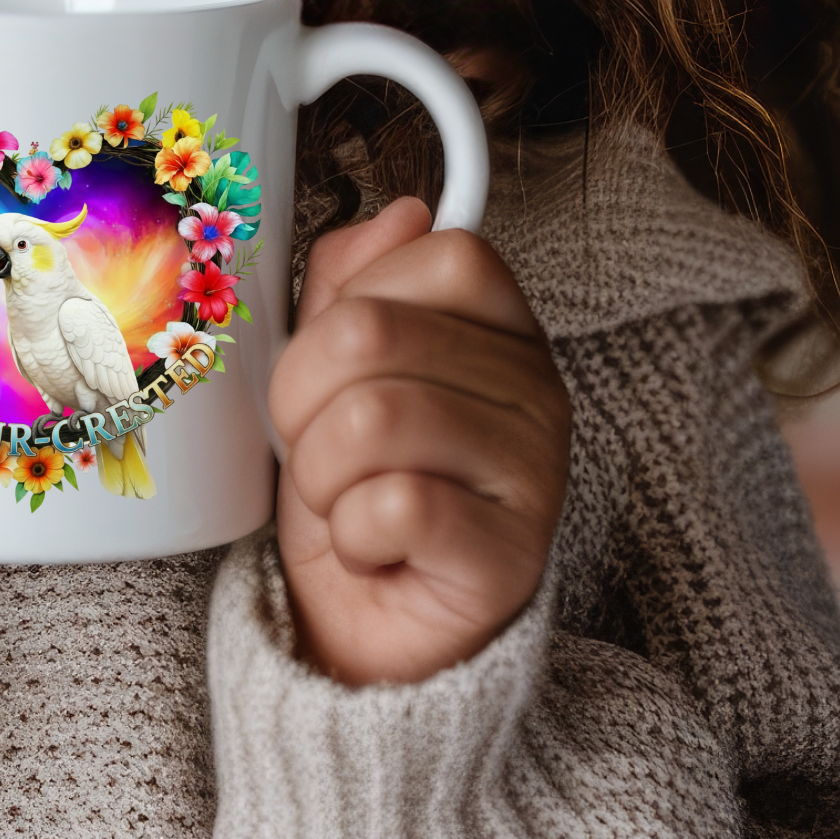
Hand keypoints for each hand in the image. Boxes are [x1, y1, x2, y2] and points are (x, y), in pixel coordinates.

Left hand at [268, 197, 568, 684]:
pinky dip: (351, 531)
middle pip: (373, 332)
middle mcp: (537, 390)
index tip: (336, 361)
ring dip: (320, 469)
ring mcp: (535, 473)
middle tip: (318, 442)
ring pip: (372, 416)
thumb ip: (351, 280)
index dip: (353, 302)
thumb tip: (401, 212)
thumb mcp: (331, 365)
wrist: (366, 626)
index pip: (440, 254)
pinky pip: (394, 505)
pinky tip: (375, 544)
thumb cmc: (356, 483)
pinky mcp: (512, 557)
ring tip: (343, 496)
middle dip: (303, 394)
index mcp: (500, 328)